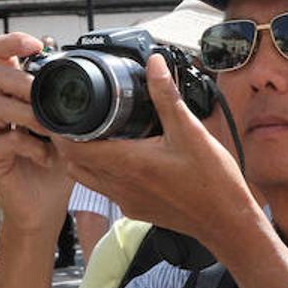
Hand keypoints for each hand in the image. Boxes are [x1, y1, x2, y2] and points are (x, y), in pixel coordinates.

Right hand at [0, 33, 71, 230]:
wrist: (45, 206)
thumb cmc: (56, 163)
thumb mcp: (67, 126)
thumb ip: (65, 100)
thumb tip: (82, 71)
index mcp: (11, 94)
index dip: (12, 42)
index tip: (36, 46)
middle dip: (26, 83)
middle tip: (49, 100)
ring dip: (31, 115)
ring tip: (53, 131)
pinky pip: (6, 140)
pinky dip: (33, 147)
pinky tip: (48, 157)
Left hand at [52, 54, 253, 244]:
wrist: (227, 223)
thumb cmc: (212, 182)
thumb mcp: (191, 131)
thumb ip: (167, 96)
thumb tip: (154, 65)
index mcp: (128, 163)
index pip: (72, 149)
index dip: (60, 130)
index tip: (63, 114)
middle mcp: (121, 185)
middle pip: (73, 164)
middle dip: (68, 142)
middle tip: (77, 120)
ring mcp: (127, 201)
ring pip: (88, 179)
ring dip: (85, 158)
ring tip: (97, 136)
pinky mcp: (137, 210)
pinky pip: (108, 190)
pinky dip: (104, 173)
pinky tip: (125, 160)